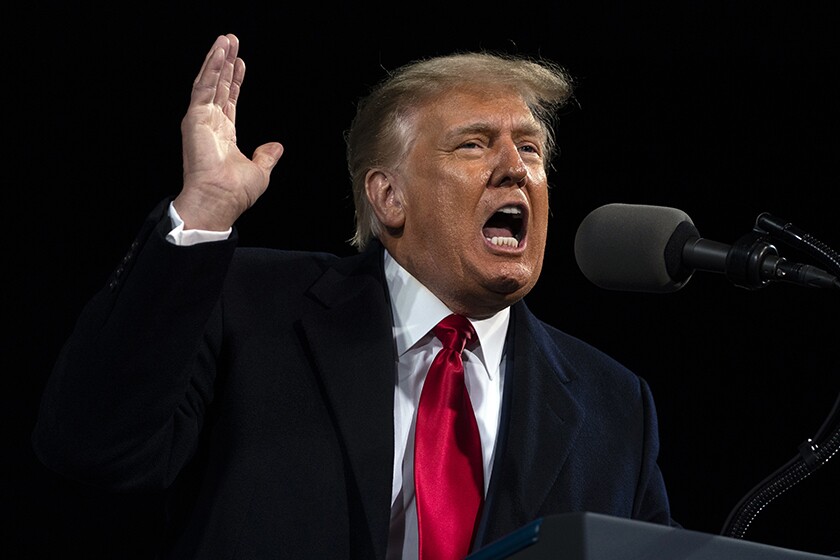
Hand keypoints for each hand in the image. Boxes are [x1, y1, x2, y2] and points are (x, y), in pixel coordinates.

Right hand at [173, 34, 283, 230]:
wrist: (220, 200)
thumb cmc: (234, 192)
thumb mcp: (259, 171)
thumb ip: (266, 156)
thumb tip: (277, 147)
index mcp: (223, 135)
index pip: (229, 100)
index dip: (235, 81)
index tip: (241, 63)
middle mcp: (210, 124)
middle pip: (219, 86)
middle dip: (226, 63)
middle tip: (232, 41)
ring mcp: (201, 120)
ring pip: (209, 82)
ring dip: (217, 59)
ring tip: (226, 40)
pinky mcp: (194, 118)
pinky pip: (203, 88)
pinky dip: (211, 69)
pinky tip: (219, 54)